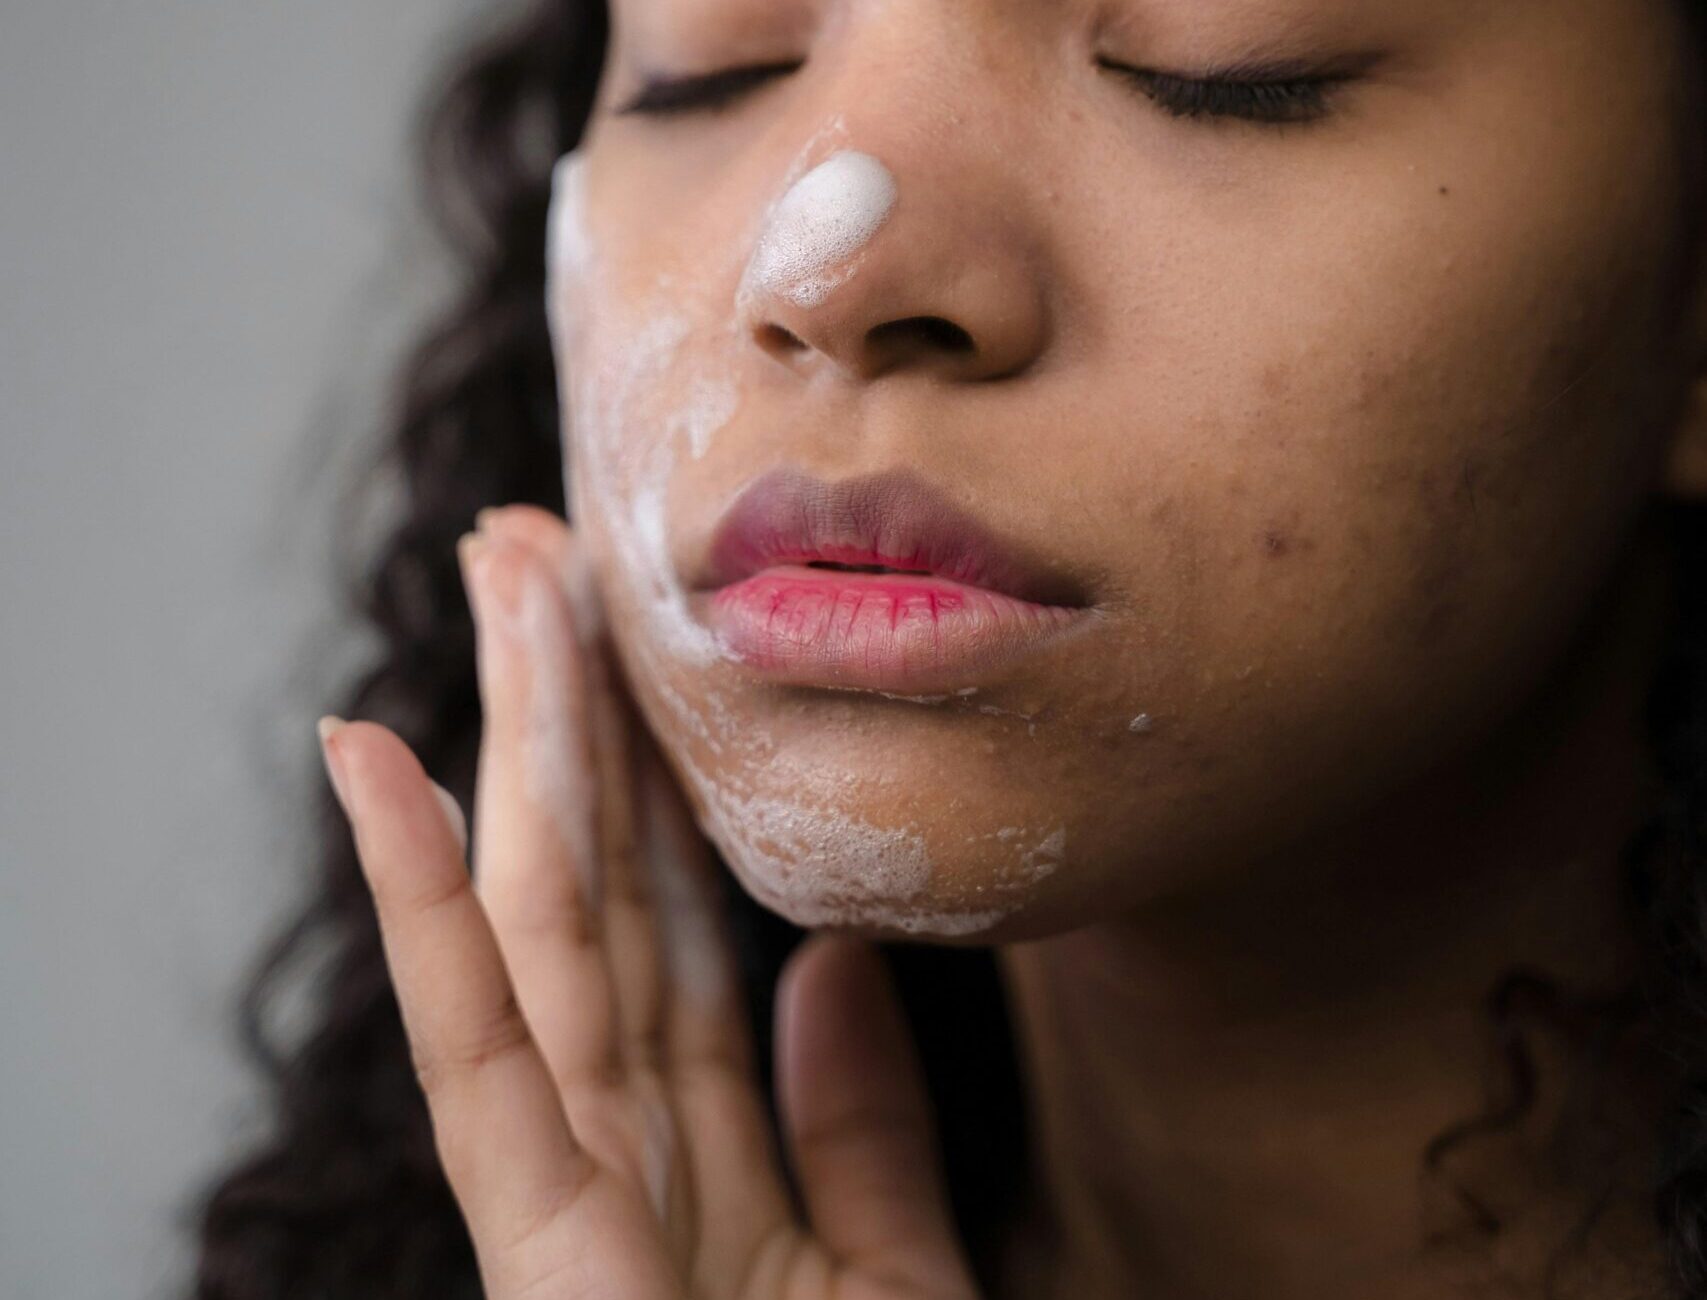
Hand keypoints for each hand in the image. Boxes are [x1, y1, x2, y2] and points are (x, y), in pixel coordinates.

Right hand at [316, 505, 981, 1299]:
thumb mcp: (899, 1279)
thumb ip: (859, 1124)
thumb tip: (827, 961)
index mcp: (709, 1156)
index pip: (676, 924)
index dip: (659, 780)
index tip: (646, 647)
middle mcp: (624, 1150)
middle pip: (595, 888)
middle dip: (570, 716)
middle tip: (545, 550)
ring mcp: (570, 1194)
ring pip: (535, 920)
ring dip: (510, 740)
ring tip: (495, 577)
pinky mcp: (543, 1250)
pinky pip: (478, 1051)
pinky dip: (416, 903)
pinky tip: (375, 758)